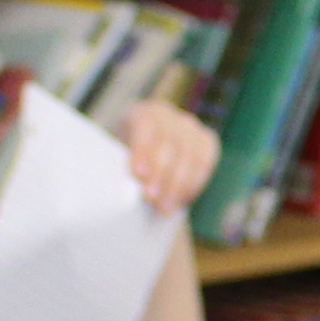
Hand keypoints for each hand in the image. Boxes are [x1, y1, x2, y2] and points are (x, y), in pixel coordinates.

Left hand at [113, 97, 217, 213]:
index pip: (144, 127)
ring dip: (178, 185)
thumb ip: (118, 164)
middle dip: (161, 174)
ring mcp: (189, 127)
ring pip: (189, 154)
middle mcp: (168, 115)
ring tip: (166, 207)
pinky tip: (182, 199)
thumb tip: (126, 188)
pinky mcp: (206, 141)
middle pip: (169, 142)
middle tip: (151, 198)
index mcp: (142, 113)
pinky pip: (204, 162)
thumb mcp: (113, 154)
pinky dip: (194, 183)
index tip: (138, 174)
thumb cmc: (124, 155)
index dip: (142, 149)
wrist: (143, 150)